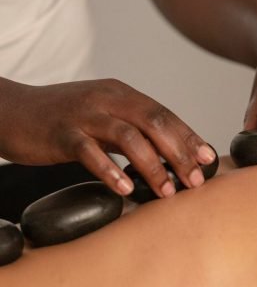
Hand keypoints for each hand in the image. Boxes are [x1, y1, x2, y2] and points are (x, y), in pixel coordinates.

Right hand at [0, 78, 216, 196]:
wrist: (12, 111)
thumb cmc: (65, 122)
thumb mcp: (105, 120)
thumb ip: (134, 134)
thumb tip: (170, 159)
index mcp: (122, 95)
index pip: (165, 114)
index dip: (189, 137)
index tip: (208, 159)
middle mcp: (107, 99)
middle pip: (155, 123)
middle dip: (179, 154)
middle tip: (195, 181)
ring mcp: (84, 114)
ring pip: (128, 137)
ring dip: (153, 167)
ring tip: (166, 192)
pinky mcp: (62, 133)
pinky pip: (90, 152)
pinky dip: (111, 171)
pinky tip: (126, 189)